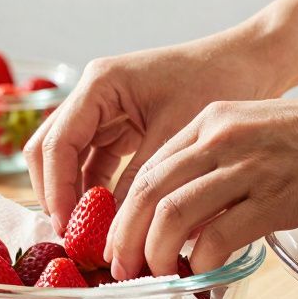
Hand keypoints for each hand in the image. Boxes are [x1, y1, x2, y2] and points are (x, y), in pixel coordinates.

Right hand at [24, 23, 283, 234]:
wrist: (248, 62)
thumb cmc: (217, 81)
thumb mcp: (176, 136)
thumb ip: (140, 181)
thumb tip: (115, 231)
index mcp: (100, 84)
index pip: (58, 142)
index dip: (57, 189)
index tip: (66, 227)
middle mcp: (92, 94)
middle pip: (49, 149)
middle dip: (55, 193)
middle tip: (71, 236)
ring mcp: (103, 110)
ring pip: (67, 160)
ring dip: (73, 196)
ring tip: (87, 236)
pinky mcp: (118, 126)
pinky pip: (93, 163)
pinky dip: (95, 191)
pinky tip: (107, 221)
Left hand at [105, 91, 297, 278]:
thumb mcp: (264, 134)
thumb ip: (226, 168)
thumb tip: (199, 220)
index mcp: (214, 120)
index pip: (149, 167)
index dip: (125, 211)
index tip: (121, 241)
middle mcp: (221, 137)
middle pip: (146, 192)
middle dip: (124, 238)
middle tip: (121, 270)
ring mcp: (247, 166)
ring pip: (170, 216)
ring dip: (154, 256)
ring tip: (156, 279)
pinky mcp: (276, 198)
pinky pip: (217, 239)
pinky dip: (202, 267)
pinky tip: (206, 282)